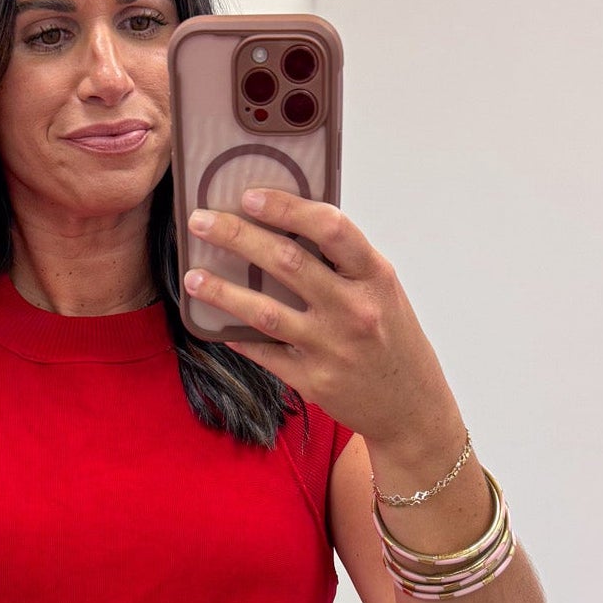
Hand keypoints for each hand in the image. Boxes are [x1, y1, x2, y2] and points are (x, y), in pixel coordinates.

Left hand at [185, 189, 459, 450]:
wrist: (411, 406)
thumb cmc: (393, 339)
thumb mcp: (382, 290)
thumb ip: (344, 262)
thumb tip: (286, 225)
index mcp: (375, 276)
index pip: (329, 227)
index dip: (286, 207)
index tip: (249, 195)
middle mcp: (354, 309)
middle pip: (287, 261)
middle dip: (236, 237)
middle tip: (200, 222)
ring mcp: (332, 348)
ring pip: (265, 312)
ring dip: (222, 291)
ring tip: (191, 277)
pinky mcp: (313, 381)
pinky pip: (264, 353)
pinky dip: (236, 337)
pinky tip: (212, 325)